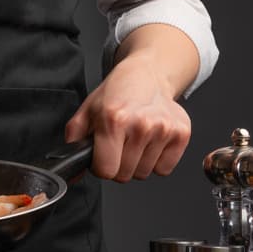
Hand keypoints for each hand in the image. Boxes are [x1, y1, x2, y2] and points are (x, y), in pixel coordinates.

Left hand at [64, 53, 191, 182]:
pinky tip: (150, 142)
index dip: (100, 166)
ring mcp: (163, 129)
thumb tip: (71, 174)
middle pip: (125, 175)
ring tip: (134, 140)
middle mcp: (141, 125)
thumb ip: (74, 143)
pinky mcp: (181, 133)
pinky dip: (157, 161)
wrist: (146, 76)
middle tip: (118, 145)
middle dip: (118, 165)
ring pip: (144, 173)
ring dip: (137, 163)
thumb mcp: (86, 113)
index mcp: (113, 120)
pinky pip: (164, 169)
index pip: (106, 171)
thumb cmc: (115, 96)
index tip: (102, 155)